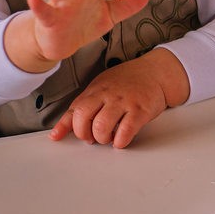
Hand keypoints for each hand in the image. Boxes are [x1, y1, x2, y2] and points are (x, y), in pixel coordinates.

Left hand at [49, 48, 189, 147]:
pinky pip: (125, 131)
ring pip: (102, 127)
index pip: (74, 109)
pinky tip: (121, 140)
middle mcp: (107, 95)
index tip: (58, 137)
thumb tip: (59, 130)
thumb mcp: (101, 88)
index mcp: (95, 90)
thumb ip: (83, 106)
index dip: (65, 126)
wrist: (156, 72)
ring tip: (108, 138)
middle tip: (91, 138)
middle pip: (84, 117)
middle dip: (84, 134)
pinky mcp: (140, 110)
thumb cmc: (128, 82)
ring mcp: (124, 102)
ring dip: (102, 139)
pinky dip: (120, 141)